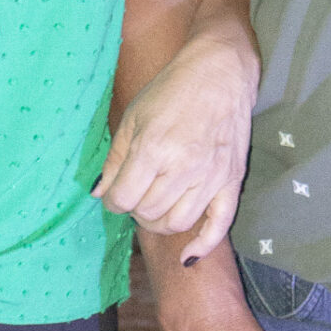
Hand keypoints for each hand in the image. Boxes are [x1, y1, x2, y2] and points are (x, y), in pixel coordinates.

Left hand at [95, 24, 254, 262]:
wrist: (221, 73)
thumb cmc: (172, 91)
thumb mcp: (133, 117)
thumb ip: (115, 158)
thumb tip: (100, 192)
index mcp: (153, 150)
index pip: (122, 199)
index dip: (111, 200)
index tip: (114, 192)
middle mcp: (183, 168)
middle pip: (147, 213)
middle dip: (133, 209)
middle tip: (135, 193)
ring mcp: (210, 177)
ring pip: (177, 223)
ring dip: (158, 223)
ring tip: (154, 207)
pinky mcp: (231, 181)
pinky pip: (219, 225)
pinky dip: (202, 245)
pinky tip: (186, 256)